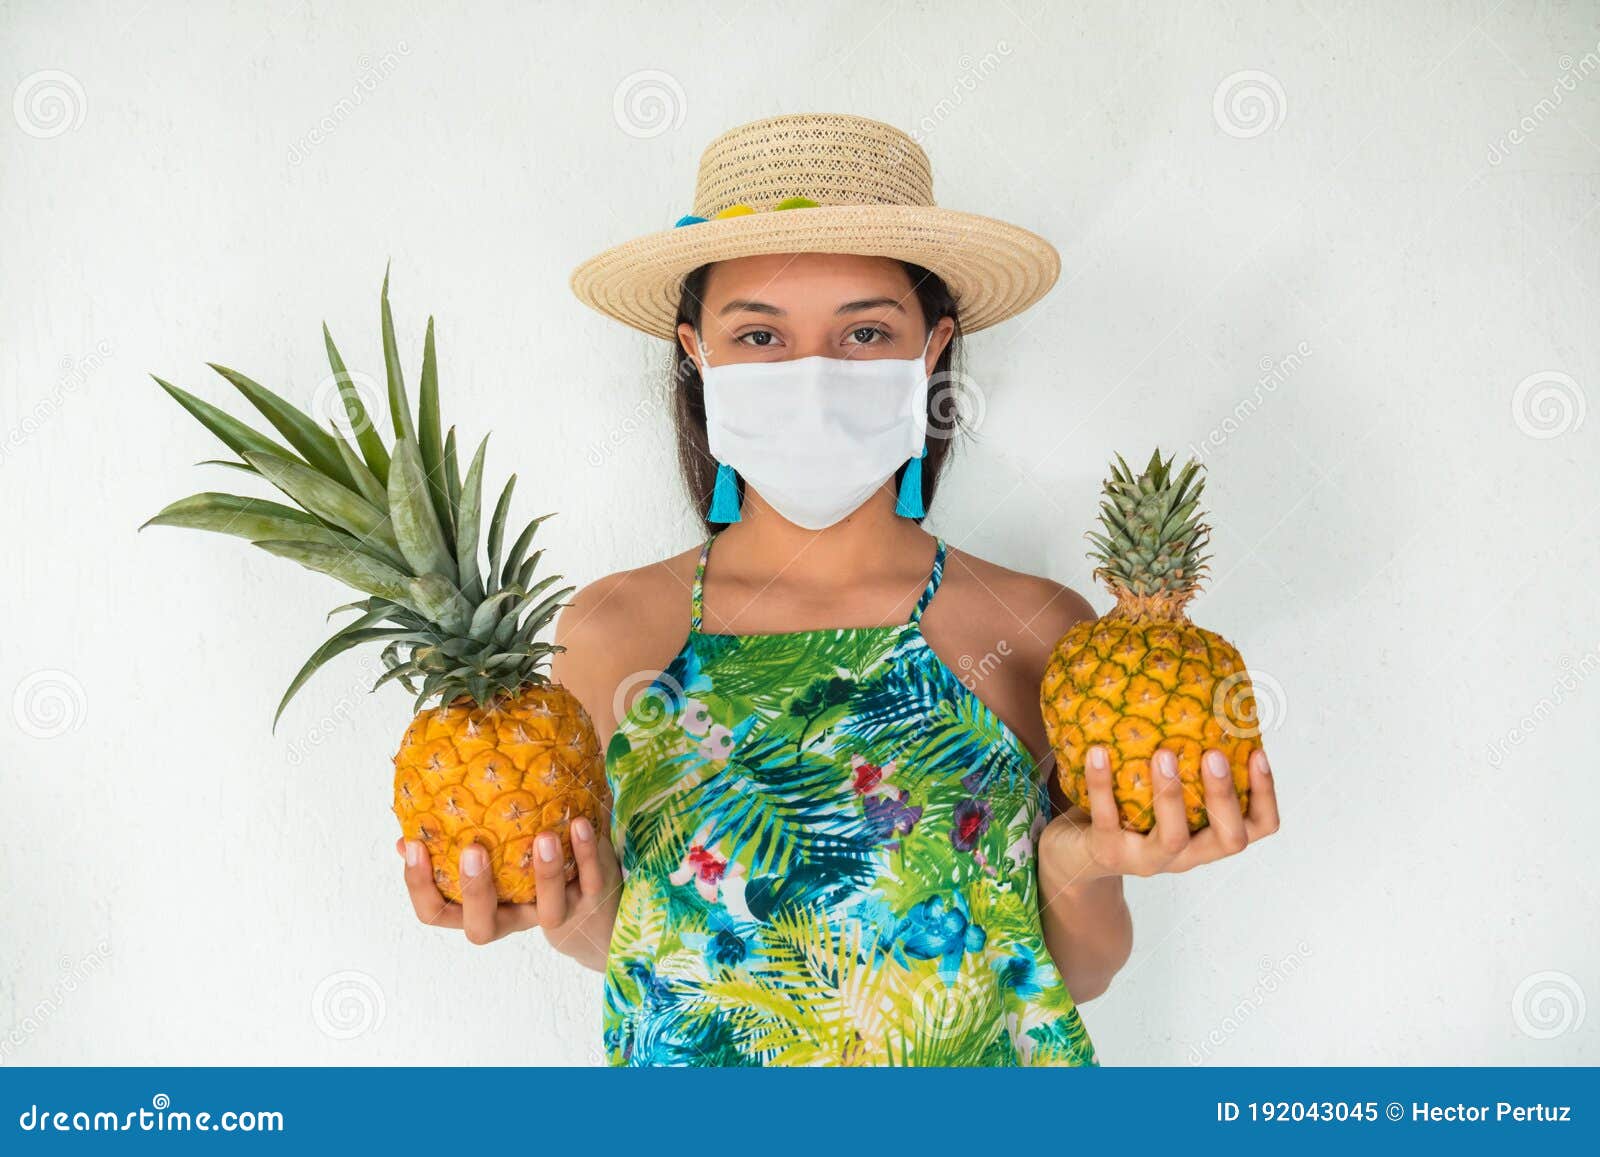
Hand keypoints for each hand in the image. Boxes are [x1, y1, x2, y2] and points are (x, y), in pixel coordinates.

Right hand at [397, 816, 620, 969]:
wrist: (589, 902)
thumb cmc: (520, 868)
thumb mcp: (487, 861)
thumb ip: (449, 847)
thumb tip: (407, 833)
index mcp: (480, 910)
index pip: (436, 913)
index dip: (419, 886)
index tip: (415, 845)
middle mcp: (512, 919)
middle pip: (483, 928)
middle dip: (475, 891)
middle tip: (472, 849)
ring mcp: (552, 913)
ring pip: (548, 912)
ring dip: (545, 875)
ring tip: (542, 836)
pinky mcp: (589, 899)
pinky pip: (590, 881)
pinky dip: (586, 853)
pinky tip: (578, 823)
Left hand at [1041, 744, 1279, 883]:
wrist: (1076, 855)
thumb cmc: (1129, 811)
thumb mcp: (1162, 792)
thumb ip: (1185, 762)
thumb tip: (1200, 692)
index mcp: (1208, 836)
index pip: (1258, 826)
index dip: (1266, 794)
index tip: (1258, 753)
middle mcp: (1187, 855)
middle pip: (1229, 838)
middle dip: (1225, 795)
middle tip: (1213, 754)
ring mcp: (1147, 859)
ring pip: (1173, 836)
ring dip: (1171, 793)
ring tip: (1163, 754)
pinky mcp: (1108, 854)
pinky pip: (1108, 819)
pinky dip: (1103, 784)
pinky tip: (1098, 751)